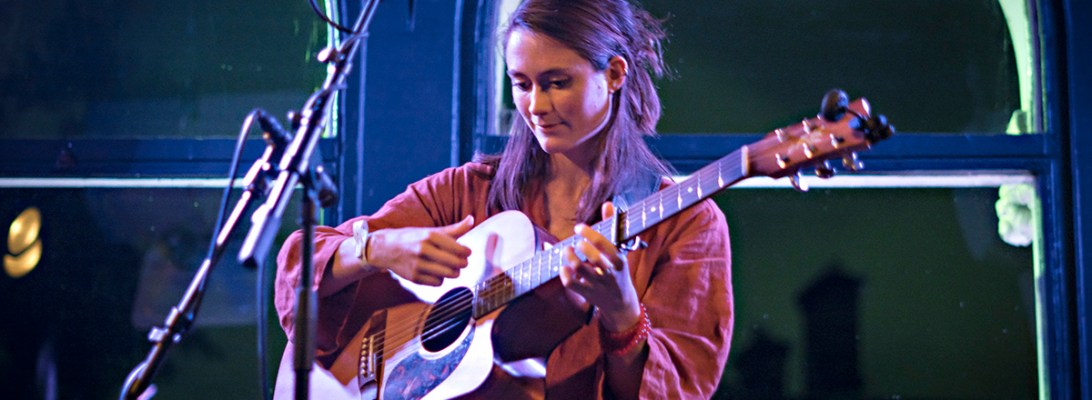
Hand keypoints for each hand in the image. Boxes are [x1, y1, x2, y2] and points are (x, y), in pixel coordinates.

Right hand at [368, 215, 473, 285]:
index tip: (466, 252)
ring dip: (453, 273)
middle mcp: (424, 249)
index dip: (466, 252)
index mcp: (430, 235)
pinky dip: (440, 279)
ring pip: (448, 274)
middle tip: (460, 262)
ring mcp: (418, 264)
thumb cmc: (412, 238)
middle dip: (462, 264)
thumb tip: (472, 219)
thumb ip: (454, 229)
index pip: (459, 249)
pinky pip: (437, 283)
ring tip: (451, 268)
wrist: (385, 248)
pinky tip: (437, 273)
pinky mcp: (414, 277)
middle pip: (456, 263)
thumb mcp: (431, 231)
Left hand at [560, 202, 641, 331]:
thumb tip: (607, 203)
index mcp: (619, 261)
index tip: (579, 227)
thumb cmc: (618, 271)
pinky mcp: (587, 294)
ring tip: (567, 251)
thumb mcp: (620, 251)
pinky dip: (564, 273)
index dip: (590, 233)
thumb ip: (613, 226)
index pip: (605, 245)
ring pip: (580, 269)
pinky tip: (564, 267)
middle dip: (580, 246)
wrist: (621, 305)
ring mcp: (598, 285)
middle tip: (575, 242)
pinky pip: (571, 284)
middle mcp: (610, 273)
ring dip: (569, 257)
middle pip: (593, 258)